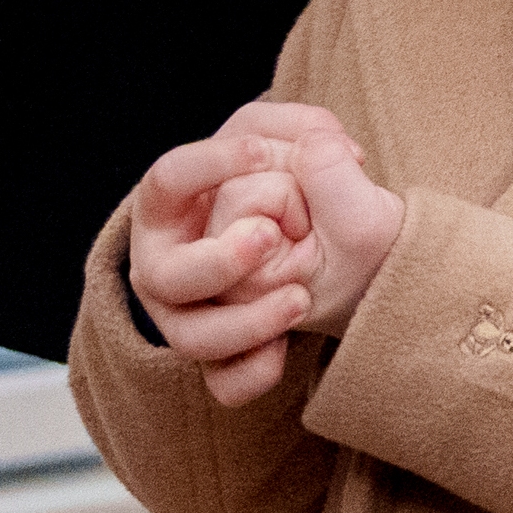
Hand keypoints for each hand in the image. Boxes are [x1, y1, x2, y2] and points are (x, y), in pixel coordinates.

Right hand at [131, 101, 404, 403]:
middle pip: (166, 274)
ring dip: (246, 321)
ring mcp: (188, 313)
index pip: (166, 180)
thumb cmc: (308, 184)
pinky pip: (224, 382)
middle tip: (269, 237)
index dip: (208, 165)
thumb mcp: (310, 143)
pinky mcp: (220, 355)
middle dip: (218, 260)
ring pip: (192, 338)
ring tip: (300, 295)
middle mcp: (168, 263)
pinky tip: (286, 348)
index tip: (262, 155)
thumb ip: (311, 131)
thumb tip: (319, 146)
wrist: (347, 248)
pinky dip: (254, 371)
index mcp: (175, 205)